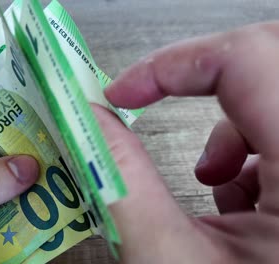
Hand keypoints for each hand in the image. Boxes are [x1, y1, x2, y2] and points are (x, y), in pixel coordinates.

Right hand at [97, 21, 278, 262]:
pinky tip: (239, 198)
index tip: (122, 92)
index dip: (174, 63)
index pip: (249, 61)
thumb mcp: (170, 260)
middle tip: (150, 104)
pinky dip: (251, 149)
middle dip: (202, 78)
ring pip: (278, 92)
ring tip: (210, 179)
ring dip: (230, 122)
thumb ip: (123, 183)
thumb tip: (91, 124)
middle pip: (269, 61)